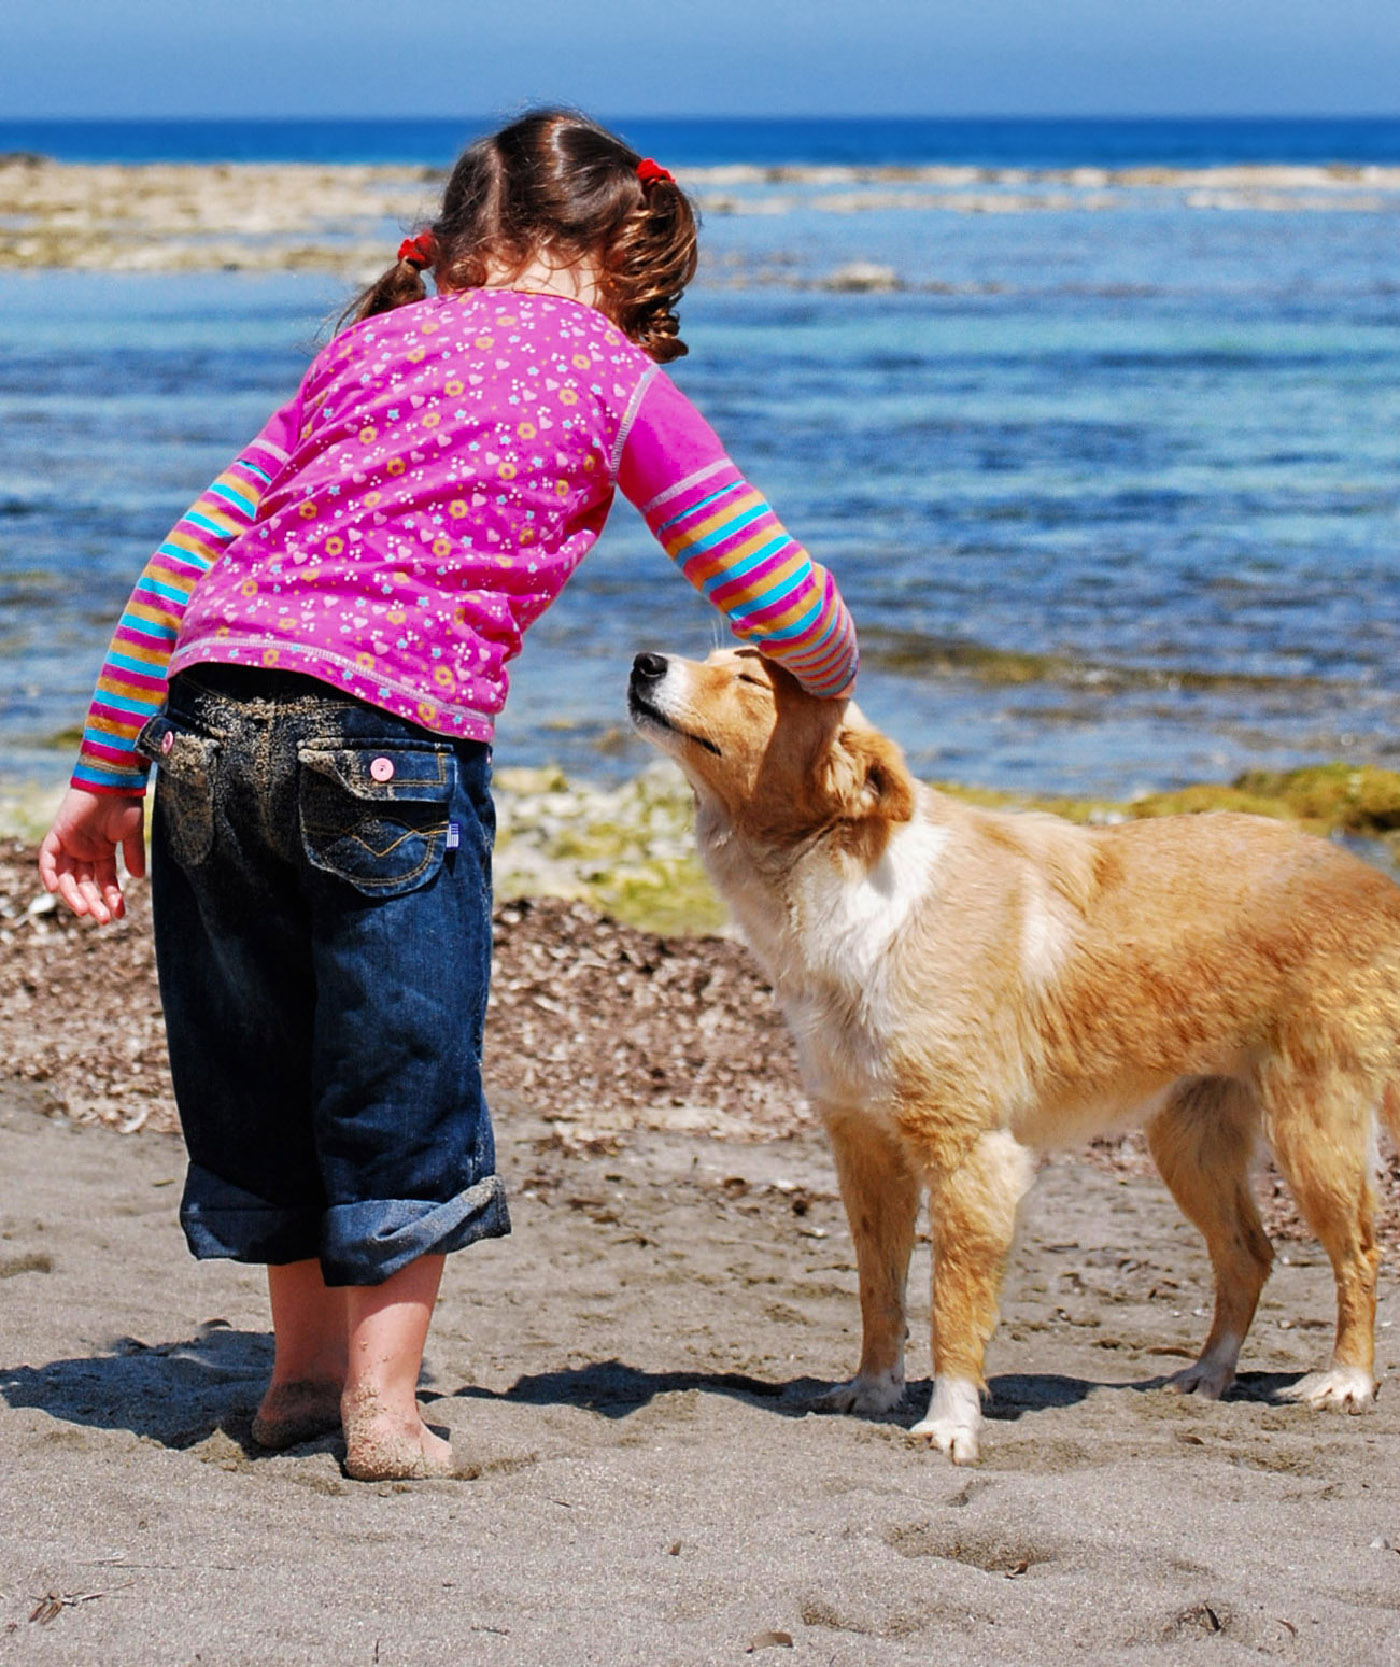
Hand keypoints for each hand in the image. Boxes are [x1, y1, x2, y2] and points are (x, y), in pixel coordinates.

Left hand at [38, 787, 146, 923]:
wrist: (114, 779)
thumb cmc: (125, 803)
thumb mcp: (131, 834)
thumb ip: (132, 855)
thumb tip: (139, 878)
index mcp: (102, 852)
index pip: (104, 882)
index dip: (111, 898)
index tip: (119, 914)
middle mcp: (85, 851)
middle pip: (84, 884)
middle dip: (93, 902)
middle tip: (102, 918)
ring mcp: (70, 844)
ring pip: (67, 877)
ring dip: (73, 895)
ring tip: (85, 910)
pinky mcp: (57, 834)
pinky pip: (48, 858)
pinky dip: (49, 873)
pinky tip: (56, 889)